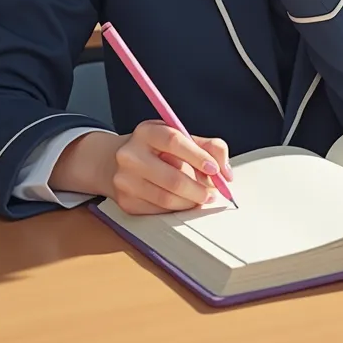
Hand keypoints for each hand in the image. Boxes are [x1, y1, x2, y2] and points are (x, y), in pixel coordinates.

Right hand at [111, 121, 231, 214]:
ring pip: (167, 198)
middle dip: (199, 189)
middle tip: (213, 192)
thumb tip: (225, 172)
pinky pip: (158, 211)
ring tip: (201, 197)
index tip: (215, 170)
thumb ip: (209, 147)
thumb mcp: (180, 137)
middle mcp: (130, 154)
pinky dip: (176, 209)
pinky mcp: (125, 202)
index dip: (198, 156)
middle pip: (172, 177)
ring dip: (191, 202)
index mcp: (146, 131)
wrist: (117, 162)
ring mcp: (125, 180)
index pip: (174, 141)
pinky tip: (183, 202)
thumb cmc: (156, 148)